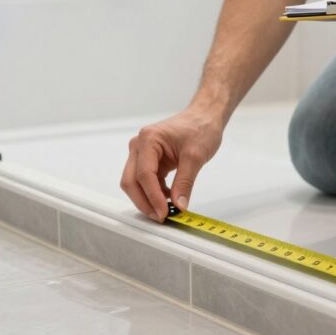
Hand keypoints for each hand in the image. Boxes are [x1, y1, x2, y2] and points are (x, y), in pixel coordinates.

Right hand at [120, 107, 223, 221]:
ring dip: (147, 199)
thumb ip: (185, 182)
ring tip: (165, 211)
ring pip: (134, 183)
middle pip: (131, 181)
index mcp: (148, 140)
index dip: (152, 197)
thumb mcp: (195, 156)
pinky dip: (153, 194)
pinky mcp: (149, 161)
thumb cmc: (200, 128)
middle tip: (160, 217)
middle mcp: (139, 146)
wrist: (204, 117)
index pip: (144, 175)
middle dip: (143, 202)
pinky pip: (145, 182)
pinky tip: (167, 200)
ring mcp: (142, 154)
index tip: (164, 213)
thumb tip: (179, 205)